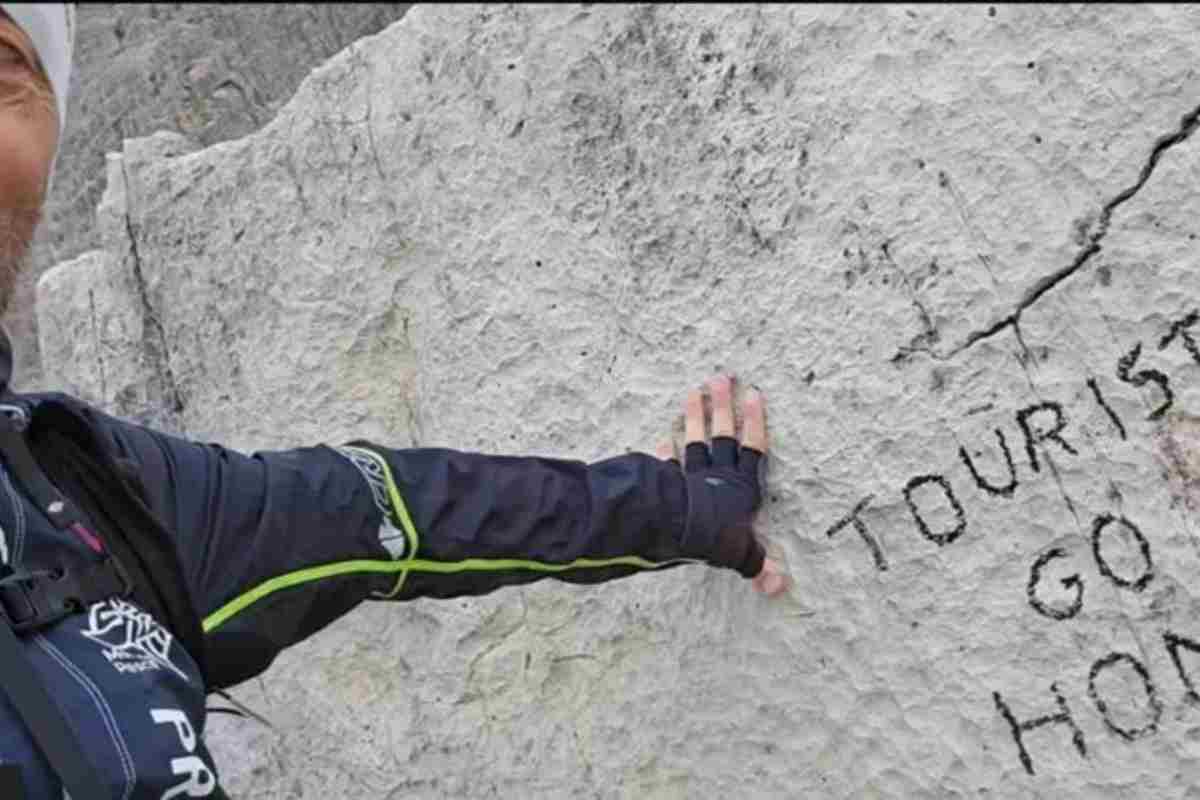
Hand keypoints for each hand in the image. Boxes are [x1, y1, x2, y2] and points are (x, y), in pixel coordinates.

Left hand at [654, 375, 789, 596]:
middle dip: (724, 406)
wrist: (674, 530)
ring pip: (694, 440)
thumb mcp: (742, 555)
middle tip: (721, 377)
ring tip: (693, 392)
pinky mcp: (667, 483)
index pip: (753, 449)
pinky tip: (661, 440)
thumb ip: (758, 565)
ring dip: (694, 417)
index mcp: (741, 488)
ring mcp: (690, 476)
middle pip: (723, 434)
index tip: (755, 395)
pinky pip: (666, 464)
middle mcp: (717, 476)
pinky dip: (663, 453)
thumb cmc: (714, 539)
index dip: (755, 423)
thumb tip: (779, 587)